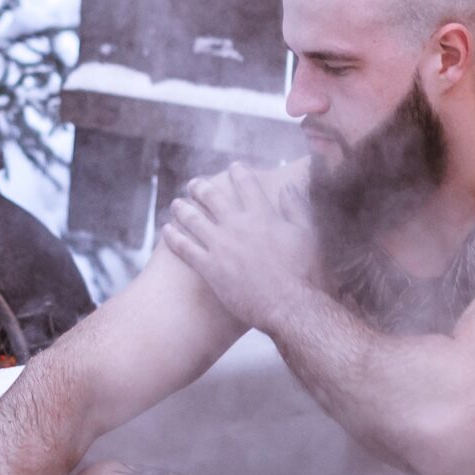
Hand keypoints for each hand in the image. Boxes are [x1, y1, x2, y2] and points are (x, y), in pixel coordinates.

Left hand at [160, 163, 323, 329]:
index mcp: (263, 215)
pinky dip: (173, 237)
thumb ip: (296, 208)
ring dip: (182, 208)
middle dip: (200, 187)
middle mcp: (238, 225)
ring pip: (193, 219)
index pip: (246, 183)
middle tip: (194, 184)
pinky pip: (184, 248)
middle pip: (212, 196)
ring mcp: (221, 246)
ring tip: (176, 204)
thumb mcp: (308, 234)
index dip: (238, 172)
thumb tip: (288, 187)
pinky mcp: (210, 268)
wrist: (291, 307)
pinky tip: (167, 231)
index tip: (233, 167)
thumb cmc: (305, 274)